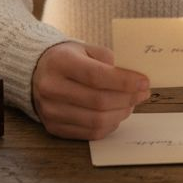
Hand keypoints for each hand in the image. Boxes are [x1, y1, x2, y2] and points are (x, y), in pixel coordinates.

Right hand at [31, 42, 149, 139]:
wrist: (37, 73)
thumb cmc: (68, 59)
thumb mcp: (86, 49)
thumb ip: (109, 60)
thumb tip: (135, 79)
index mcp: (60, 62)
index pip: (97, 76)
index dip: (125, 81)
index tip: (144, 82)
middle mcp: (51, 88)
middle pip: (99, 101)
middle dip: (127, 99)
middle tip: (142, 94)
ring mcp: (51, 111)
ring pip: (96, 120)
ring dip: (121, 114)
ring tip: (130, 104)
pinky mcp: (54, 127)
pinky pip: (89, 133)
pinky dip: (109, 125)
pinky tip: (116, 114)